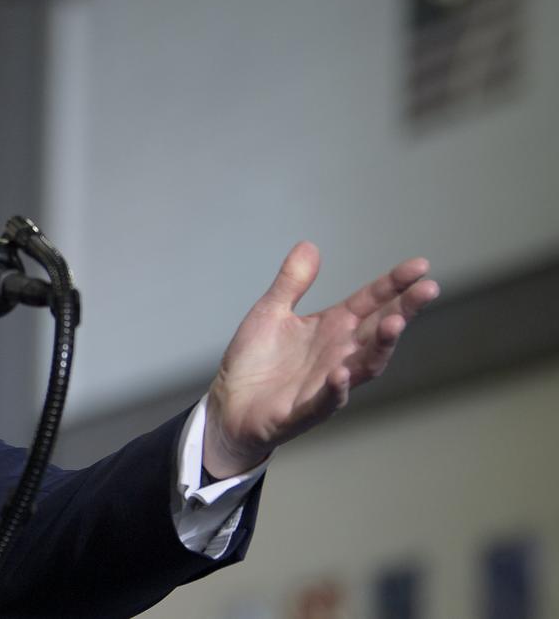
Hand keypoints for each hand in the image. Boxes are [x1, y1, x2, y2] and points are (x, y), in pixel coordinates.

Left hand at [203, 242, 438, 477]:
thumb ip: (292, 282)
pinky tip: (341, 373)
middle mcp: (338, 354)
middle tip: (428, 289)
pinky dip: (336, 388)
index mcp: (332, 328)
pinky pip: (325, 401)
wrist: (228, 404)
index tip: (421, 265)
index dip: (394, 284)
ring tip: (394, 323)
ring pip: (364, 366)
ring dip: (380, 347)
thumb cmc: (256, 360)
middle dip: (404, 310)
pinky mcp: (303, 411)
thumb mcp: (270, 312)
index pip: (371, 302)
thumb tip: (310, 245)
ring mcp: (326, 383)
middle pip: (378, 330)